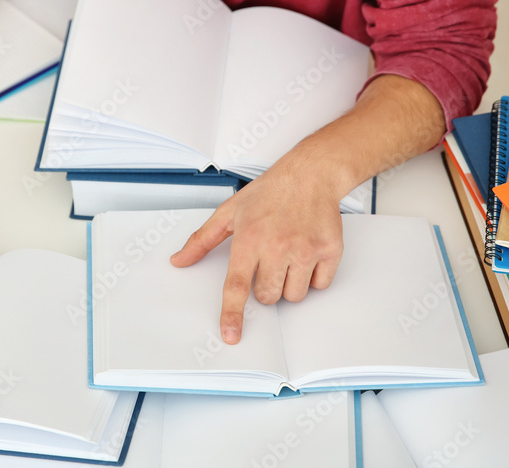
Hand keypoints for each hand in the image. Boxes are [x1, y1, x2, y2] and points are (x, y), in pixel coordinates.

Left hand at [169, 146, 345, 344]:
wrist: (310, 175)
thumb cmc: (269, 193)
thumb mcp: (229, 211)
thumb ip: (202, 240)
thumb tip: (179, 261)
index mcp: (250, 238)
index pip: (237, 285)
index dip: (233, 313)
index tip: (231, 334)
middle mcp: (278, 245)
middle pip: (268, 297)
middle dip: (265, 287)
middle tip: (269, 261)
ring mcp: (306, 249)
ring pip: (294, 296)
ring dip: (289, 283)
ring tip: (289, 254)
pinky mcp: (329, 251)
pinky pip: (320, 285)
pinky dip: (313, 276)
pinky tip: (307, 252)